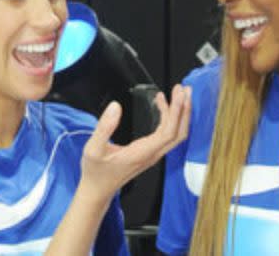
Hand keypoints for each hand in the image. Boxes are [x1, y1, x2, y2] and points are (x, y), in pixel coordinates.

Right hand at [79, 84, 191, 201]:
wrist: (98, 190)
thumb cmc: (96, 172)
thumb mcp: (93, 149)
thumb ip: (104, 127)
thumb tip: (115, 107)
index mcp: (142, 153)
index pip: (168, 132)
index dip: (176, 112)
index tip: (178, 95)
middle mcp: (152, 154)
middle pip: (179, 132)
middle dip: (185, 110)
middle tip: (184, 89)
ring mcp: (153, 154)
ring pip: (175, 134)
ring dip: (180, 113)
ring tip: (179, 93)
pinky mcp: (151, 152)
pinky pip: (167, 134)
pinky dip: (170, 118)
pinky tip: (163, 105)